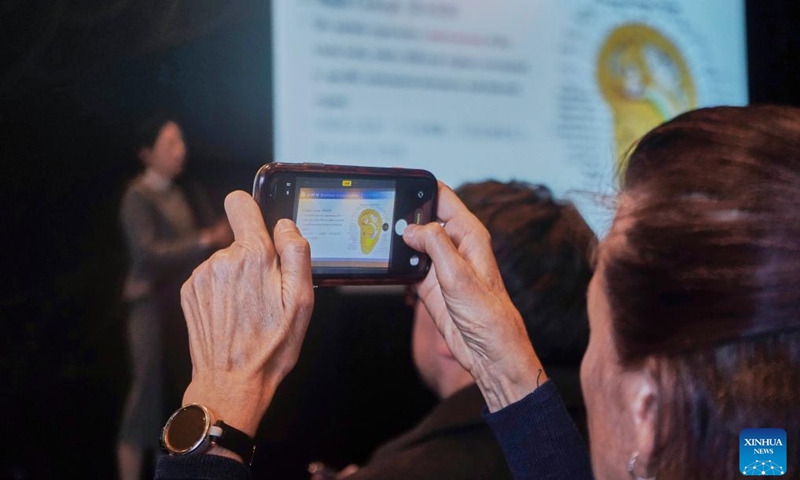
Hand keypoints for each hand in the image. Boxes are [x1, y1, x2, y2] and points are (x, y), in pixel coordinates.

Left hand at [179, 190, 314, 458]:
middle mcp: (221, 259)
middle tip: (268, 293)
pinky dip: (223, 290)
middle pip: (241, 240)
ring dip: (239, 276)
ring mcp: (201, 276)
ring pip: (227, 260)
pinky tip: (233, 315)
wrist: (231, 382)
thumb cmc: (271, 346)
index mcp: (252, 255)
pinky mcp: (189, 292)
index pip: (240, 202)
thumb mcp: (302, 300)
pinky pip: (212, 277)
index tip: (264, 230)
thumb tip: (286, 226)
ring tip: (250, 309)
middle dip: (256, 258)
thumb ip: (297, 253)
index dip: (254, 211)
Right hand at [402, 182, 544, 411]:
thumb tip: (412, 229)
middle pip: (423, 218)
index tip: (400, 188)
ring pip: (412, 244)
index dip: (422, 189)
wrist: (488, 352)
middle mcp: (454, 246)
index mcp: (468, 234)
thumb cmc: (488, 315)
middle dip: (404, 218)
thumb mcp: (459, 274)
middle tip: (384, 223)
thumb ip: (435, 245)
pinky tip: (392, 272)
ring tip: (383, 246)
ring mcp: (441, 265)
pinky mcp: (430, 284)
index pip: (443, 197)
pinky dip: (398, 269)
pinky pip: (407, 268)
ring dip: (398, 246)